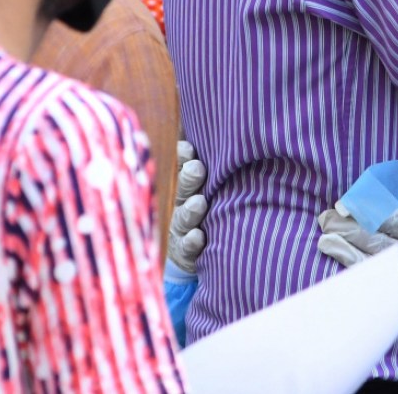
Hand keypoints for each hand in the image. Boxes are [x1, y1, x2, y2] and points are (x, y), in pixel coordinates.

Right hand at [167, 140, 206, 273]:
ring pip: (185, 220)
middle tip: (197, 169)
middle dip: (189, 180)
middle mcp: (184, 209)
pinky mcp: (188, 253)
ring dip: (191, 211)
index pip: (186, 170)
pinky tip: (198, 236)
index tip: (188, 146)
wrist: (197, 258)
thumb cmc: (210, 216)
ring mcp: (184, 231)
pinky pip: (188, 248)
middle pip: (184, 192)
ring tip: (199, 203)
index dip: (185, 158)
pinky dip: (192, 242)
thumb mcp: (212, 192)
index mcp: (190, 191)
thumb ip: (214, 169)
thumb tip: (210, 139)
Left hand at [318, 206, 397, 341]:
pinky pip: (385, 302)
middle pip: (377, 242)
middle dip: (348, 229)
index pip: (394, 219)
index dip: (366, 210)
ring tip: (325, 242)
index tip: (346, 203)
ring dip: (347, 255)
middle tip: (326, 218)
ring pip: (375, 270)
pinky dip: (364, 291)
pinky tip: (347, 282)